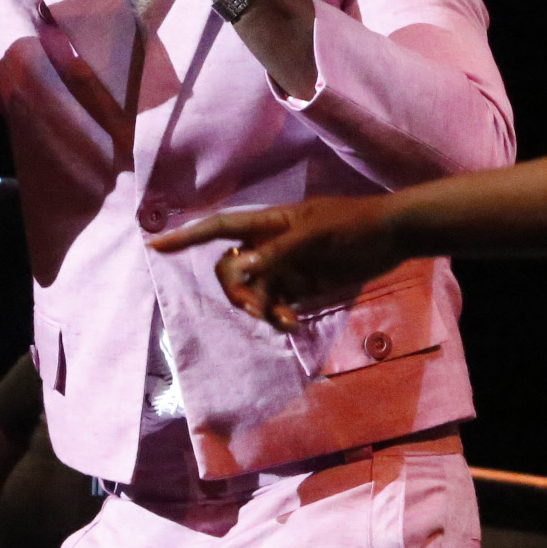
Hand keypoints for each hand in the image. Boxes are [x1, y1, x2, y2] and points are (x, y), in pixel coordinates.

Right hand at [153, 197, 403, 329]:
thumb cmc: (352, 225)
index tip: (156, 246)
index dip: (187, 236)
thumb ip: (277, 253)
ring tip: (283, 320)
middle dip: (235, 290)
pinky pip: (274, 305)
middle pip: (230, 270)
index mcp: (268, 223)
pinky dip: (277, 316)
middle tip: (254, 307)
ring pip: (251, 292)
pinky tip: (292, 324)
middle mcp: (268, 245)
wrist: (391, 236)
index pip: (220, 227)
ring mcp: (283, 267)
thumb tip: (239, 267)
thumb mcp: (314, 236)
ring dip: (259, 308)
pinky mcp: (300, 286)